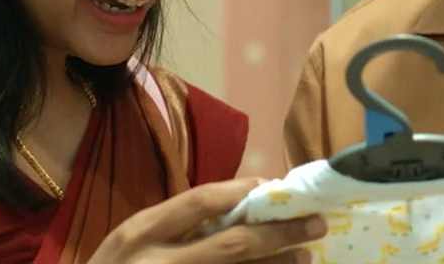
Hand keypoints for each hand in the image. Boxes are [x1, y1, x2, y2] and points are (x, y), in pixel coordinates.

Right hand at [89, 178, 325, 263]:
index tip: (272, 187)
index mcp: (141, 233)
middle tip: (314, 223)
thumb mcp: (130, 241)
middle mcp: (160, 262)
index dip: (240, 192)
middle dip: (277, 233)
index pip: (198, 203)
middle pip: (231, 246)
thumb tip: (234, 205)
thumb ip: (171, 225)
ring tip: (305, 255)